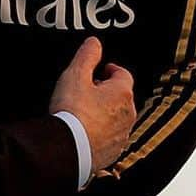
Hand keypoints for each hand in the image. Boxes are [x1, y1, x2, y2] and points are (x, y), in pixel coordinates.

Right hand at [49, 37, 134, 173]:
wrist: (67, 149)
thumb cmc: (72, 112)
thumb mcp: (75, 75)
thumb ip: (87, 55)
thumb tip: (94, 43)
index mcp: (122, 93)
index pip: (123, 74)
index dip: (111, 70)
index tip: (102, 70)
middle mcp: (128, 115)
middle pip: (122, 97)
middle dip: (108, 92)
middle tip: (90, 90)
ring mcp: (121, 135)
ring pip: (118, 119)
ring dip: (106, 114)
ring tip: (86, 112)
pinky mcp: (113, 152)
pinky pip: (111, 138)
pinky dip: (102, 133)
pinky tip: (86, 132)